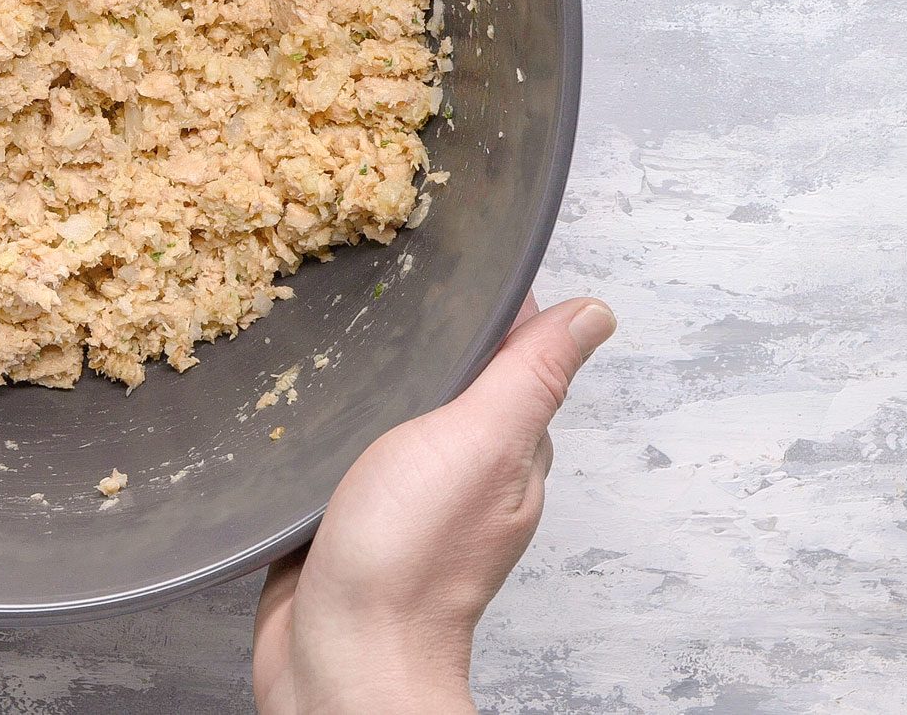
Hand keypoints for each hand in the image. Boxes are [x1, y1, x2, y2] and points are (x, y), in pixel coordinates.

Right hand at [252, 295, 615, 712]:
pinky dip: (338, 426)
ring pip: (400, 421)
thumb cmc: (409, 556)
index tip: (454, 253)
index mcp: (509, 454)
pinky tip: (311, 407)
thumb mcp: (478, 443)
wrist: (337, 653)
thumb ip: (530, 377)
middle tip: (384, 278)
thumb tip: (595, 313)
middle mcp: (465, 477)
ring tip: (340, 327)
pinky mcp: (348, 520)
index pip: (514, 359)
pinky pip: (351, 456)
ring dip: (378, 379)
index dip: (494, 307)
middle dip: (431, 336)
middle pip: (458, 388)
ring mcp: (406, 502)